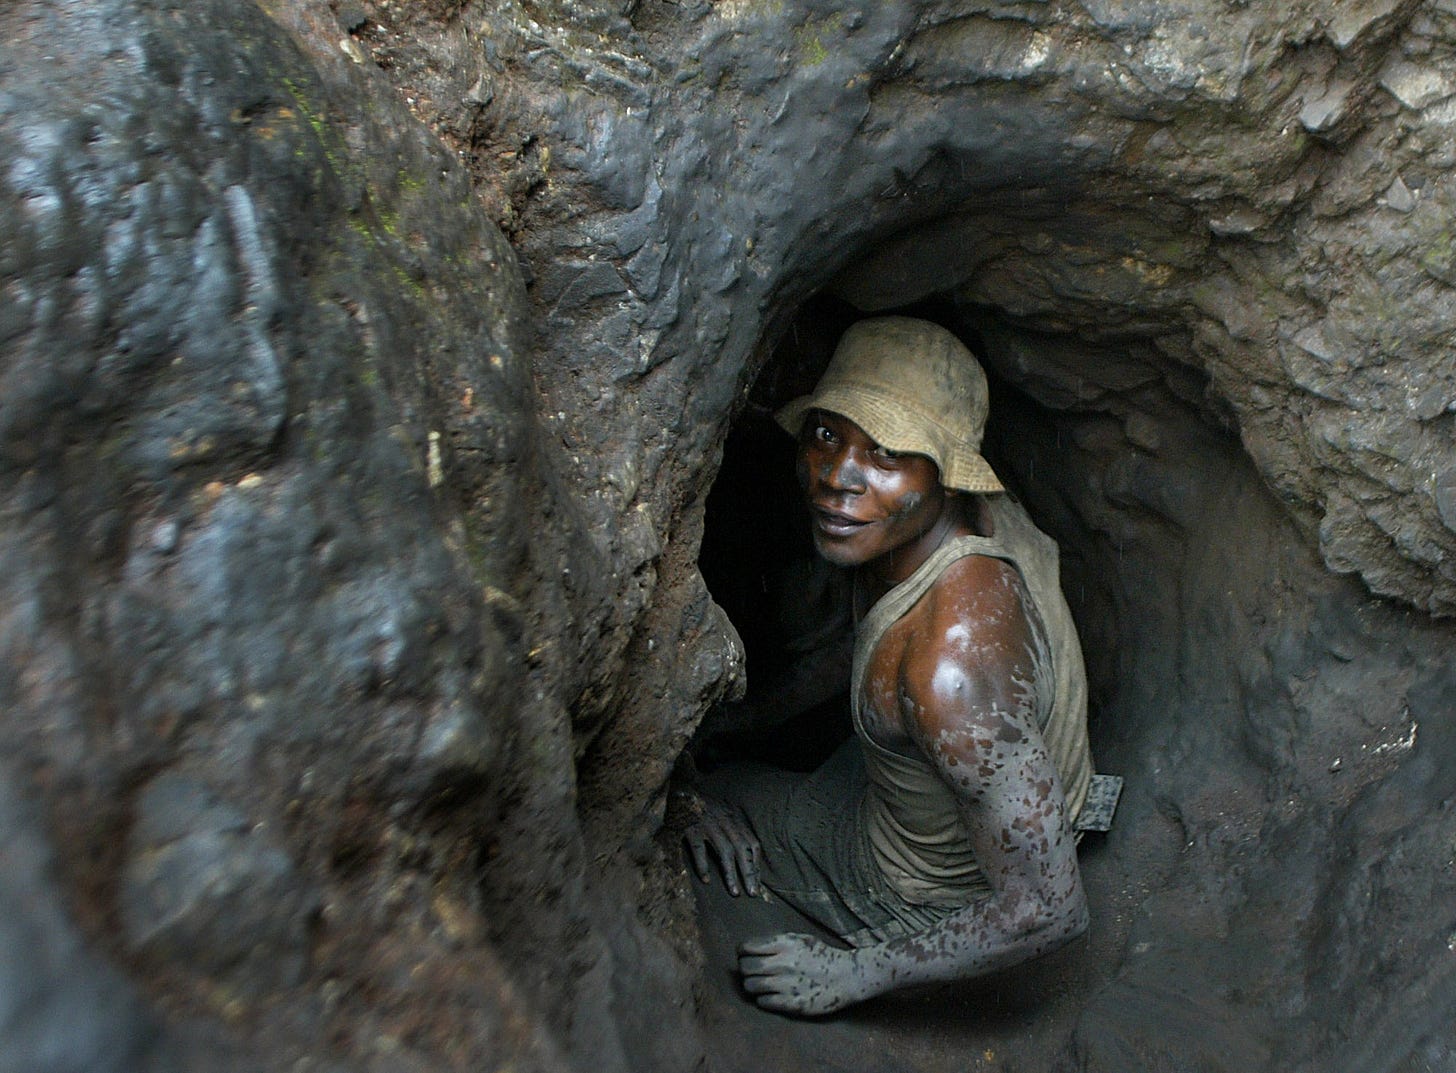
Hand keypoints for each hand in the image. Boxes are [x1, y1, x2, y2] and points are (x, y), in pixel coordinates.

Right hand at [680, 790, 761, 896]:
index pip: (752, 843)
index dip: (757, 863)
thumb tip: (744, 853)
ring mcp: (708, 824)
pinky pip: (699, 849)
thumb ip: (732, 829)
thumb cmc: (701, 806)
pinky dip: (703, 865)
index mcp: (734, 820)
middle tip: (752, 893)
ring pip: (725, 851)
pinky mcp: (692, 827)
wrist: (679, 790)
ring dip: (731, 873)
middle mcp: (724, 821)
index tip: (758, 881)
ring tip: (734, 892)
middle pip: (742, 849)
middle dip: (749, 872)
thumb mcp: (722, 813)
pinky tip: (706, 879)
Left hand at [738, 933, 864, 1015]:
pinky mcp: (792, 1003)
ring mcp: (787, 985)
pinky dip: (762, 998)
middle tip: (750, 970)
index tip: (744, 953)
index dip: (742, 951)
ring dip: (751, 984)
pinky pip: (763, 1002)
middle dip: (744, 968)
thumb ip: (778, 942)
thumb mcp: (801, 939)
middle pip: (745, 967)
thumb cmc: (823, 956)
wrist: (847, 977)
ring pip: (750, 986)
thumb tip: (754, 947)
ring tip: (760, 983)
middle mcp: (783, 964)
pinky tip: (770, 995)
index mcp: (785, 944)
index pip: (748, 947)